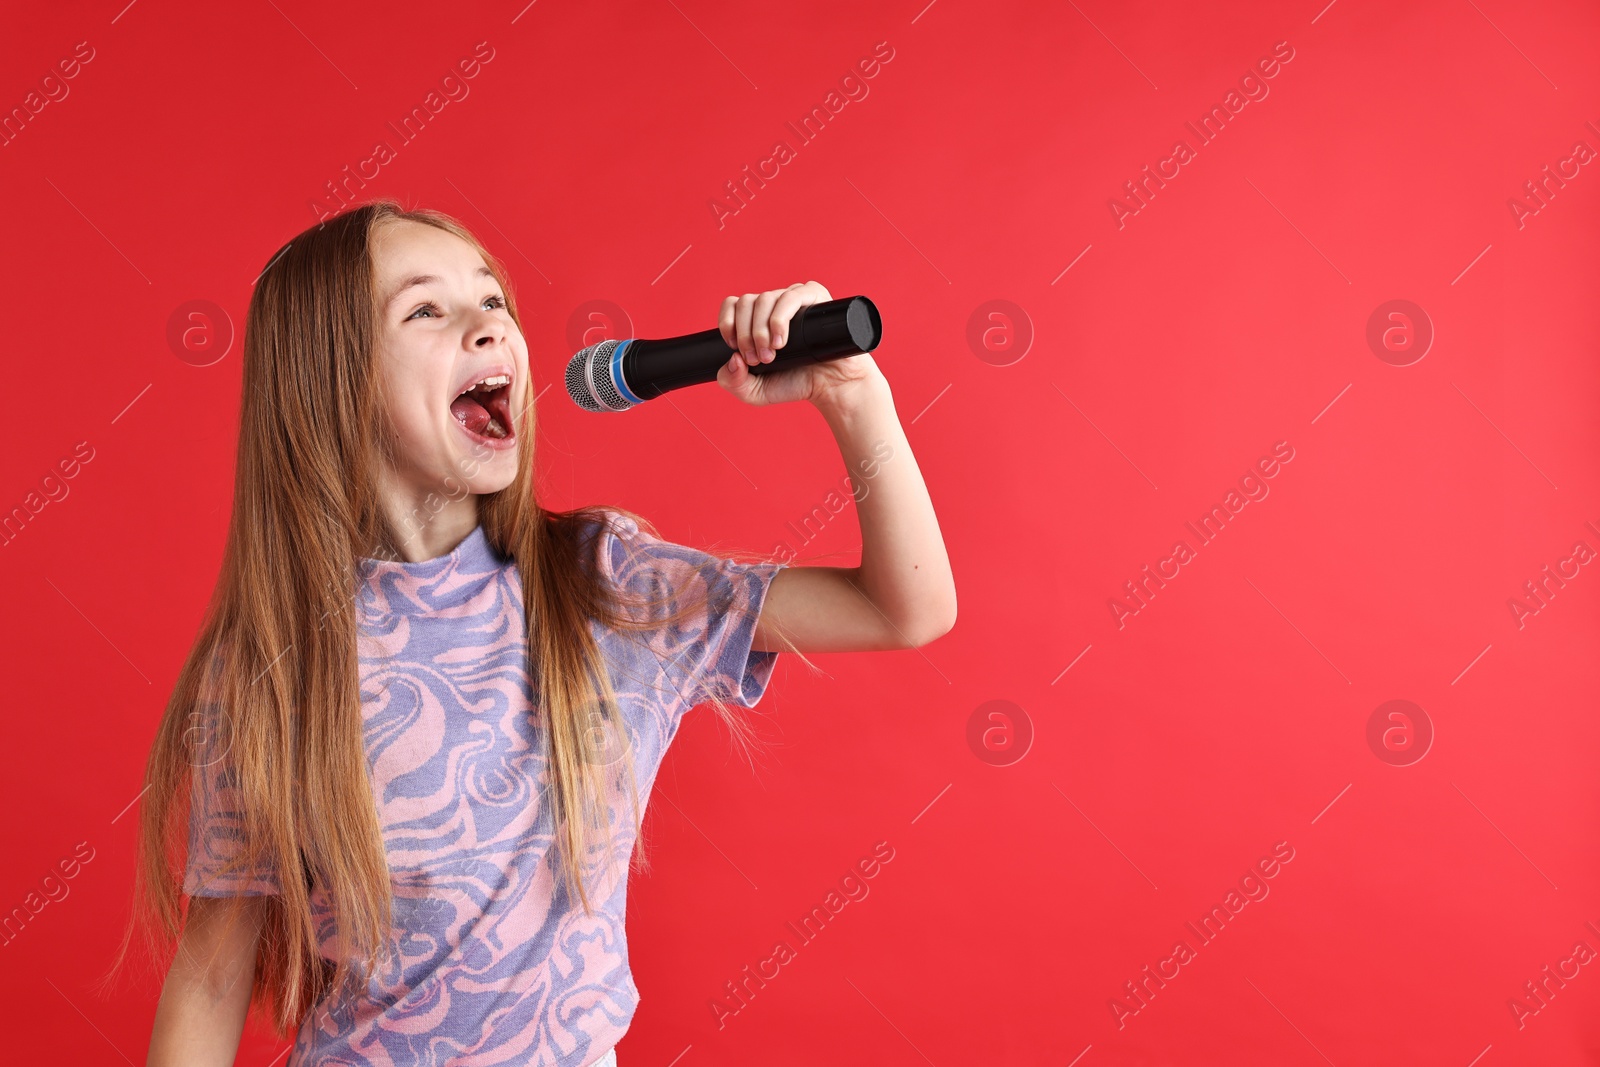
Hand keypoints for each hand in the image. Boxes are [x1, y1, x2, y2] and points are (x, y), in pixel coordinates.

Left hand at [715, 281, 880, 407]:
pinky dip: (779, 319)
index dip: (727, 322)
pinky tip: (781, 340)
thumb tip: (732, 358)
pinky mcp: (815, 297)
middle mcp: (775, 304)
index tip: (734, 347)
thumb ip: (732, 382)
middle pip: (746, 301)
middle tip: (757, 359)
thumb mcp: (754, 392)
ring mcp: (795, 299)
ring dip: (760, 330)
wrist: (831, 387)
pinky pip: (790, 296)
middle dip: (745, 334)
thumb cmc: (795, 384)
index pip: (733, 304)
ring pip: (765, 298)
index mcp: (758, 318)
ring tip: (771, 355)